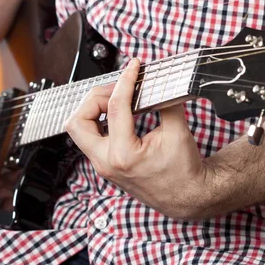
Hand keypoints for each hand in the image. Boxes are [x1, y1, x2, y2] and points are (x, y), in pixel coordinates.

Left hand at [64, 59, 210, 219]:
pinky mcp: (104, 165)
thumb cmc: (184, 171)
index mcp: (123, 155)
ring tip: (115, 100)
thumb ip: (165, 102)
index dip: (125, 80)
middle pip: (78, 121)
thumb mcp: (178, 132)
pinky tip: (116, 113)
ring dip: (92, 110)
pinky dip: (98, 120)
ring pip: (78, 130)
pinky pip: (89, 138)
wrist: (186, 197)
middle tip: (117, 89)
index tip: (133, 67)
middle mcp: (106, 162)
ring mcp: (102, 166)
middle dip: (95, 98)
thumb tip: (156, 80)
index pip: (115, 107)